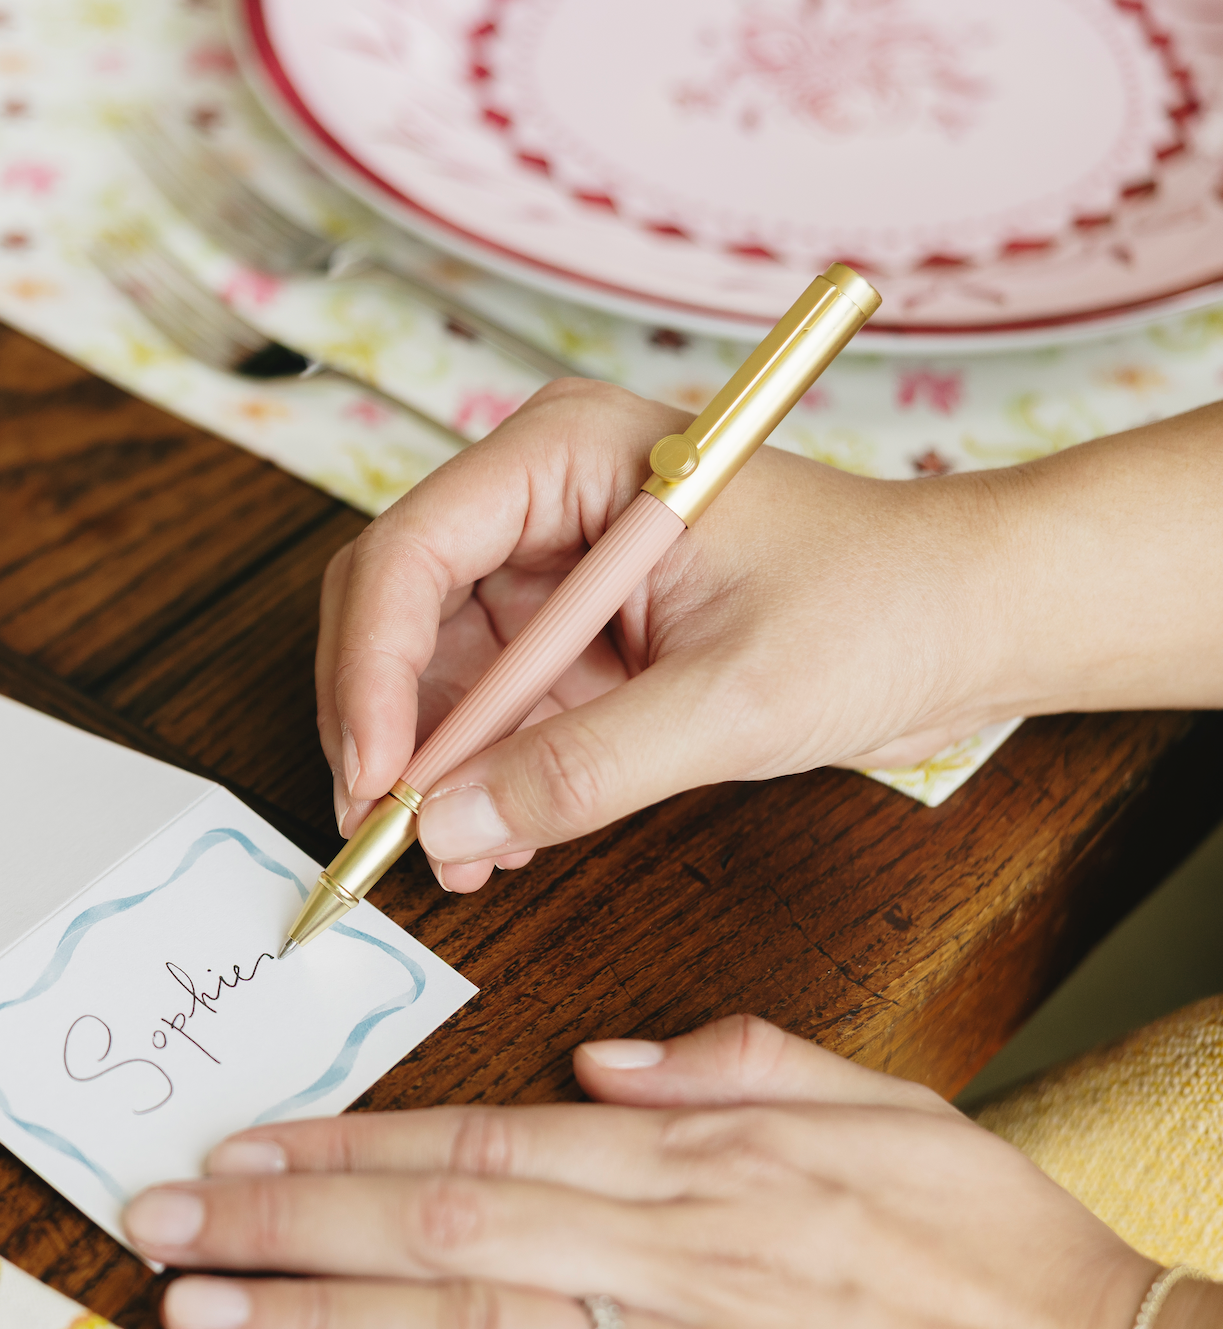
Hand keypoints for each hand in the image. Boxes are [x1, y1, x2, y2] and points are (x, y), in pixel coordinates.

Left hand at [120, 1017, 1164, 1328]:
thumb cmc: (998, 1265)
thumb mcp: (887, 1113)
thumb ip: (739, 1066)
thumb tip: (604, 1054)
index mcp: (709, 1164)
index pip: (483, 1139)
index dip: (344, 1144)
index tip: (241, 1146)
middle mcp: (684, 1258)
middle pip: (443, 1224)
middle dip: (286, 1220)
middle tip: (162, 1219)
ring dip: (321, 1320)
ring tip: (205, 1309)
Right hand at [317, 384, 1222, 891]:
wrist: (973, 621)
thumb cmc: (886, 606)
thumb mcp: (735, 699)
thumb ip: (584, 767)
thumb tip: (449, 829)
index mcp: (568, 454)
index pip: (414, 551)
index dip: (373, 668)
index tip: (376, 774)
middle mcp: (539, 500)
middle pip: (395, 608)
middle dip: (383, 725)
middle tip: (381, 830)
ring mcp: (549, 571)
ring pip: (430, 673)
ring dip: (430, 770)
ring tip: (454, 858)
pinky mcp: (571, 637)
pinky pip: (487, 713)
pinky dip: (478, 780)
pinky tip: (494, 843)